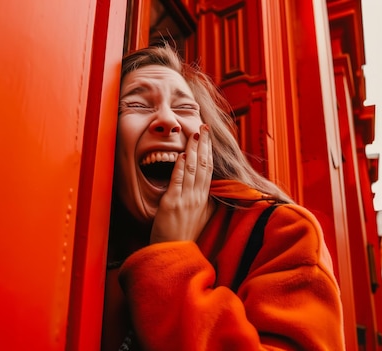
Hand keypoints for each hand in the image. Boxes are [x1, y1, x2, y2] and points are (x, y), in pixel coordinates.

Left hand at [150, 124, 214, 243]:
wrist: (173, 254)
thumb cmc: (182, 238)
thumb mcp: (199, 219)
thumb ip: (204, 204)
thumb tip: (209, 191)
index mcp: (204, 200)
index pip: (209, 170)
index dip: (209, 152)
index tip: (208, 138)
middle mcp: (197, 198)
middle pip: (204, 166)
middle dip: (204, 145)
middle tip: (204, 128)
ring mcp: (186, 200)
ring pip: (193, 170)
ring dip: (194, 151)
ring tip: (195, 134)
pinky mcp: (172, 204)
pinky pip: (178, 182)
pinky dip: (181, 168)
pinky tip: (183, 155)